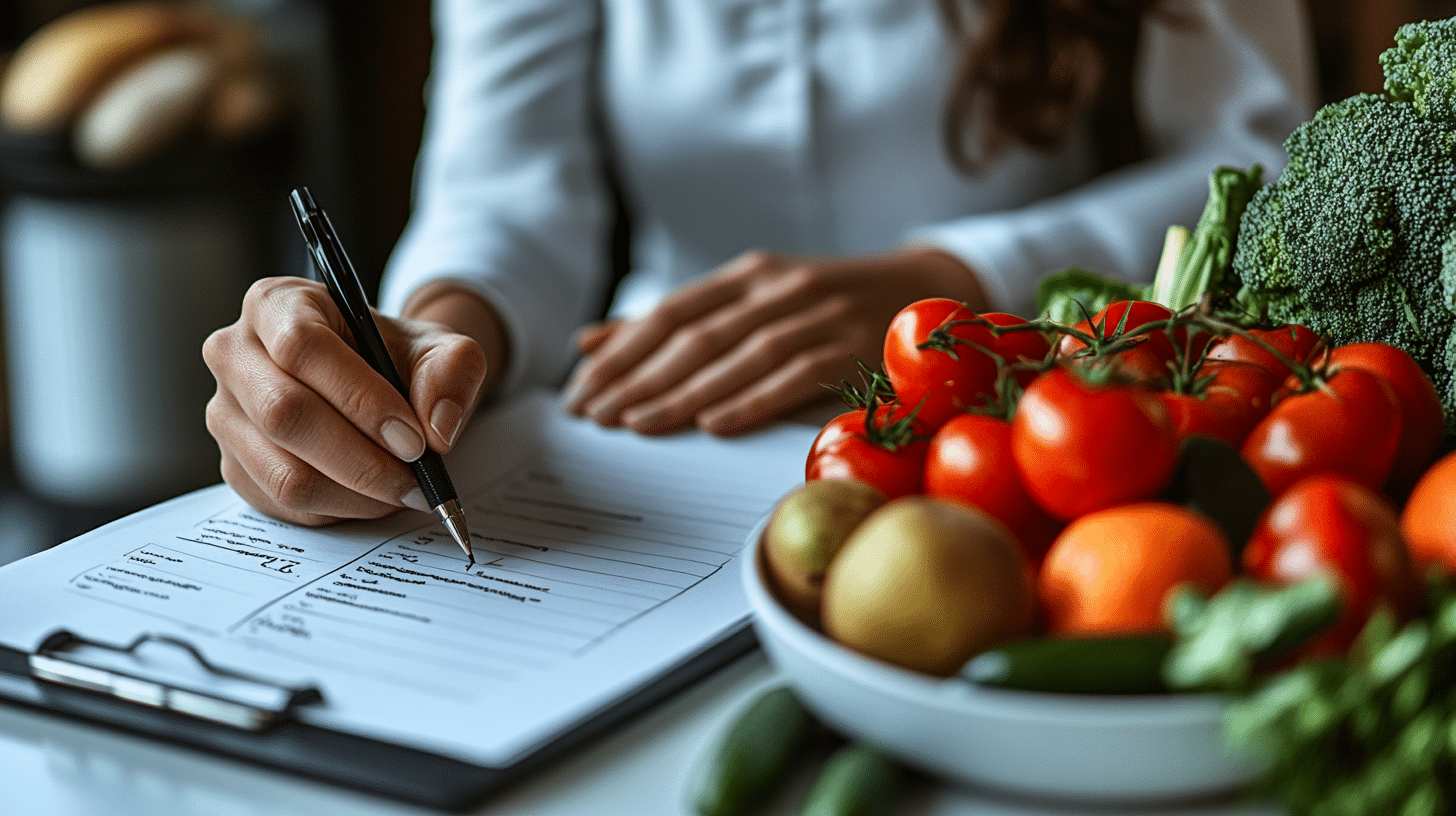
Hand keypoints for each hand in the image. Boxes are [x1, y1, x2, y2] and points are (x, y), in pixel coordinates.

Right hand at [203, 277, 498, 525]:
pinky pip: (283, 504)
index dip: (361, 398)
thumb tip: (438, 426)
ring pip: (284, 472)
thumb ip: (453, 372)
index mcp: (276, 304)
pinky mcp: (234, 464)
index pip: (302, 348)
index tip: (413, 439)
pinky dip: (339, 510)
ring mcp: (226, 414)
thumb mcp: (440, 349)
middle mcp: (235, 354)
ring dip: (356, 494)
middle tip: (417, 479)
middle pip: (285, 415)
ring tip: (403, 491)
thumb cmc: (398, 359)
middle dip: (362, 459)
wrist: (380, 384)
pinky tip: (373, 497)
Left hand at [562, 246, 984, 434]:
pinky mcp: (852, 347)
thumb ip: (679, 322)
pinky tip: (714, 425)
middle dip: (636, 376)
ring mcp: (817, 316)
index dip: (621, 350)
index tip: (580, 387)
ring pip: (736, 356)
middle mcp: (777, 289)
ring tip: (636, 425)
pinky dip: (751, 400)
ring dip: (681, 393)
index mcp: (748, 275)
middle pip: (693, 336)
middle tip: (593, 415)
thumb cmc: (829, 305)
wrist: (928, 290)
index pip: (669, 312)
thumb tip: (592, 340)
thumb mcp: (754, 301)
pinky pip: (793, 377)